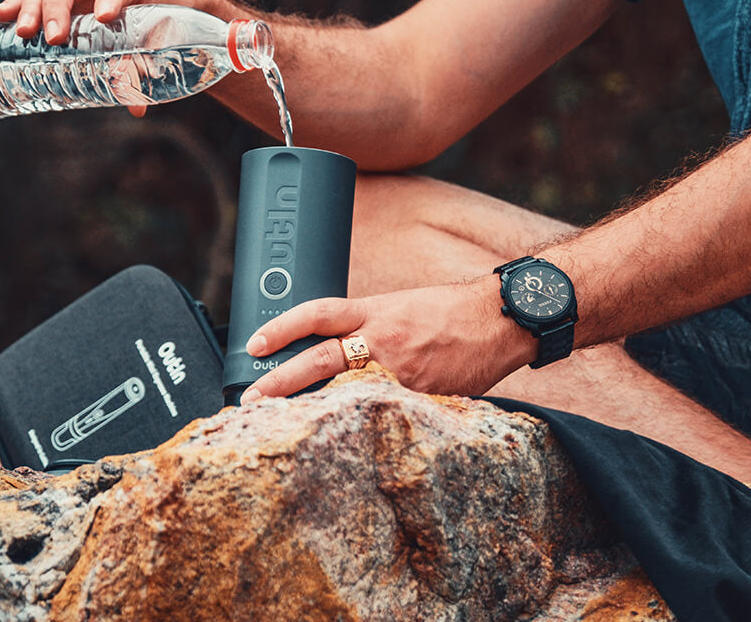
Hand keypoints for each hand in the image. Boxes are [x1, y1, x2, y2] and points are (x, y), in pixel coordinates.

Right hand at [0, 0, 197, 117]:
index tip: (105, 16)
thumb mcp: (153, 44)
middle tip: (54, 37)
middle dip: (58, 8)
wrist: (155, 4)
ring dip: (32, 9)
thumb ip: (141, 70)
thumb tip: (136, 107)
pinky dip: (16, 5)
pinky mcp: (56, 1)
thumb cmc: (155, 23)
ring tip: (23, 32)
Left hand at [239, 275, 535, 401]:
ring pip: (346, 392)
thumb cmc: (449, 312)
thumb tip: (333, 352)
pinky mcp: (422, 396)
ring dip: (313, 411)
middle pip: (320, 358)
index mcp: (374, 311)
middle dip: (280, 381)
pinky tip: (343, 444)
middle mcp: (382, 337)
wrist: (499, 319)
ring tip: (286, 427)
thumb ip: (367, 327)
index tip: (254, 343)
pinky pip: (384, 413)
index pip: (317, 314)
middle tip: (251, 400)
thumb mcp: (400, 307)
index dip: (281, 327)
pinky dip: (362, 427)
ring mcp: (401, 370)